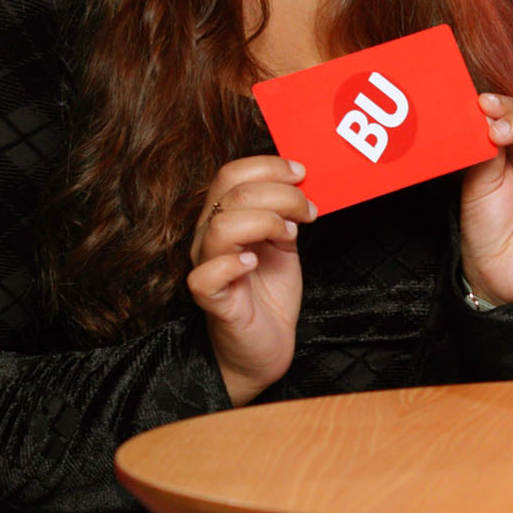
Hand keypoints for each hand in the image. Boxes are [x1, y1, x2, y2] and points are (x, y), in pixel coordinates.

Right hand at [186, 156, 313, 405]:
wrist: (264, 346)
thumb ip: (285, 213)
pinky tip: (254, 263)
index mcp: (224, 218)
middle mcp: (209, 238)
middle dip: (280, 194)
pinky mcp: (211, 300)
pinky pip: (205, 276)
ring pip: (220, 227)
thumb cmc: (269, 293)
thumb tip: (300, 182)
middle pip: (231, 194)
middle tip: (307, 212)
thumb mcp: (284, 243)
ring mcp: (207, 268)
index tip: (302, 173)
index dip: (268, 166)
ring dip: (264, 222)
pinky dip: (232, 264)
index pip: (231, 174)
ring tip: (288, 236)